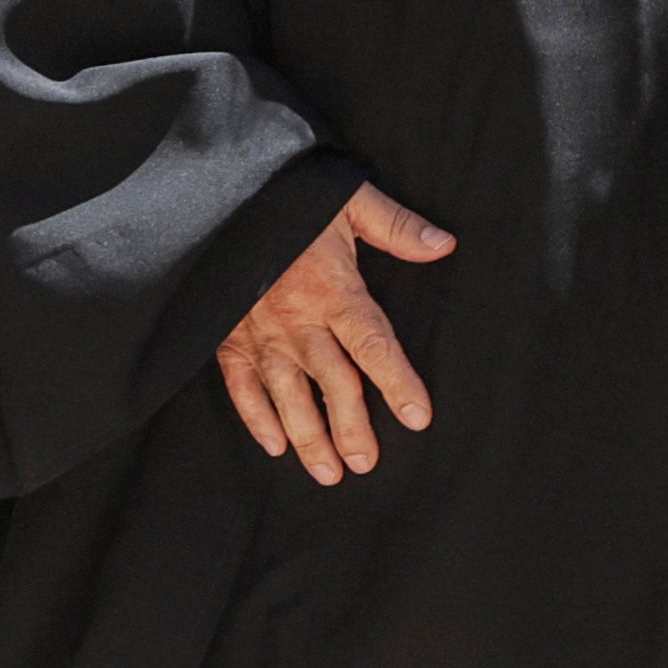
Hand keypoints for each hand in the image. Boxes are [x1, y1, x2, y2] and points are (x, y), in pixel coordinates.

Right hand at [218, 184, 454, 486]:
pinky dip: (257, 417)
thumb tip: (444, 245)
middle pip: (332, 383)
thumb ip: (397, 226)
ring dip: (308, 437)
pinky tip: (276, 445)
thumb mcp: (349, 199)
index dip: (397, 383)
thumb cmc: (291, 197)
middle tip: (366, 464)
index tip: (418, 418)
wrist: (222, 195)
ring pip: (288, 395)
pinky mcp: (227, 335)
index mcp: (332, 289)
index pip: (373, 345)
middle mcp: (297, 319)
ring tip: (329, 473)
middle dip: (350, 427)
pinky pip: (241, 385)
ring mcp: (260, 332)